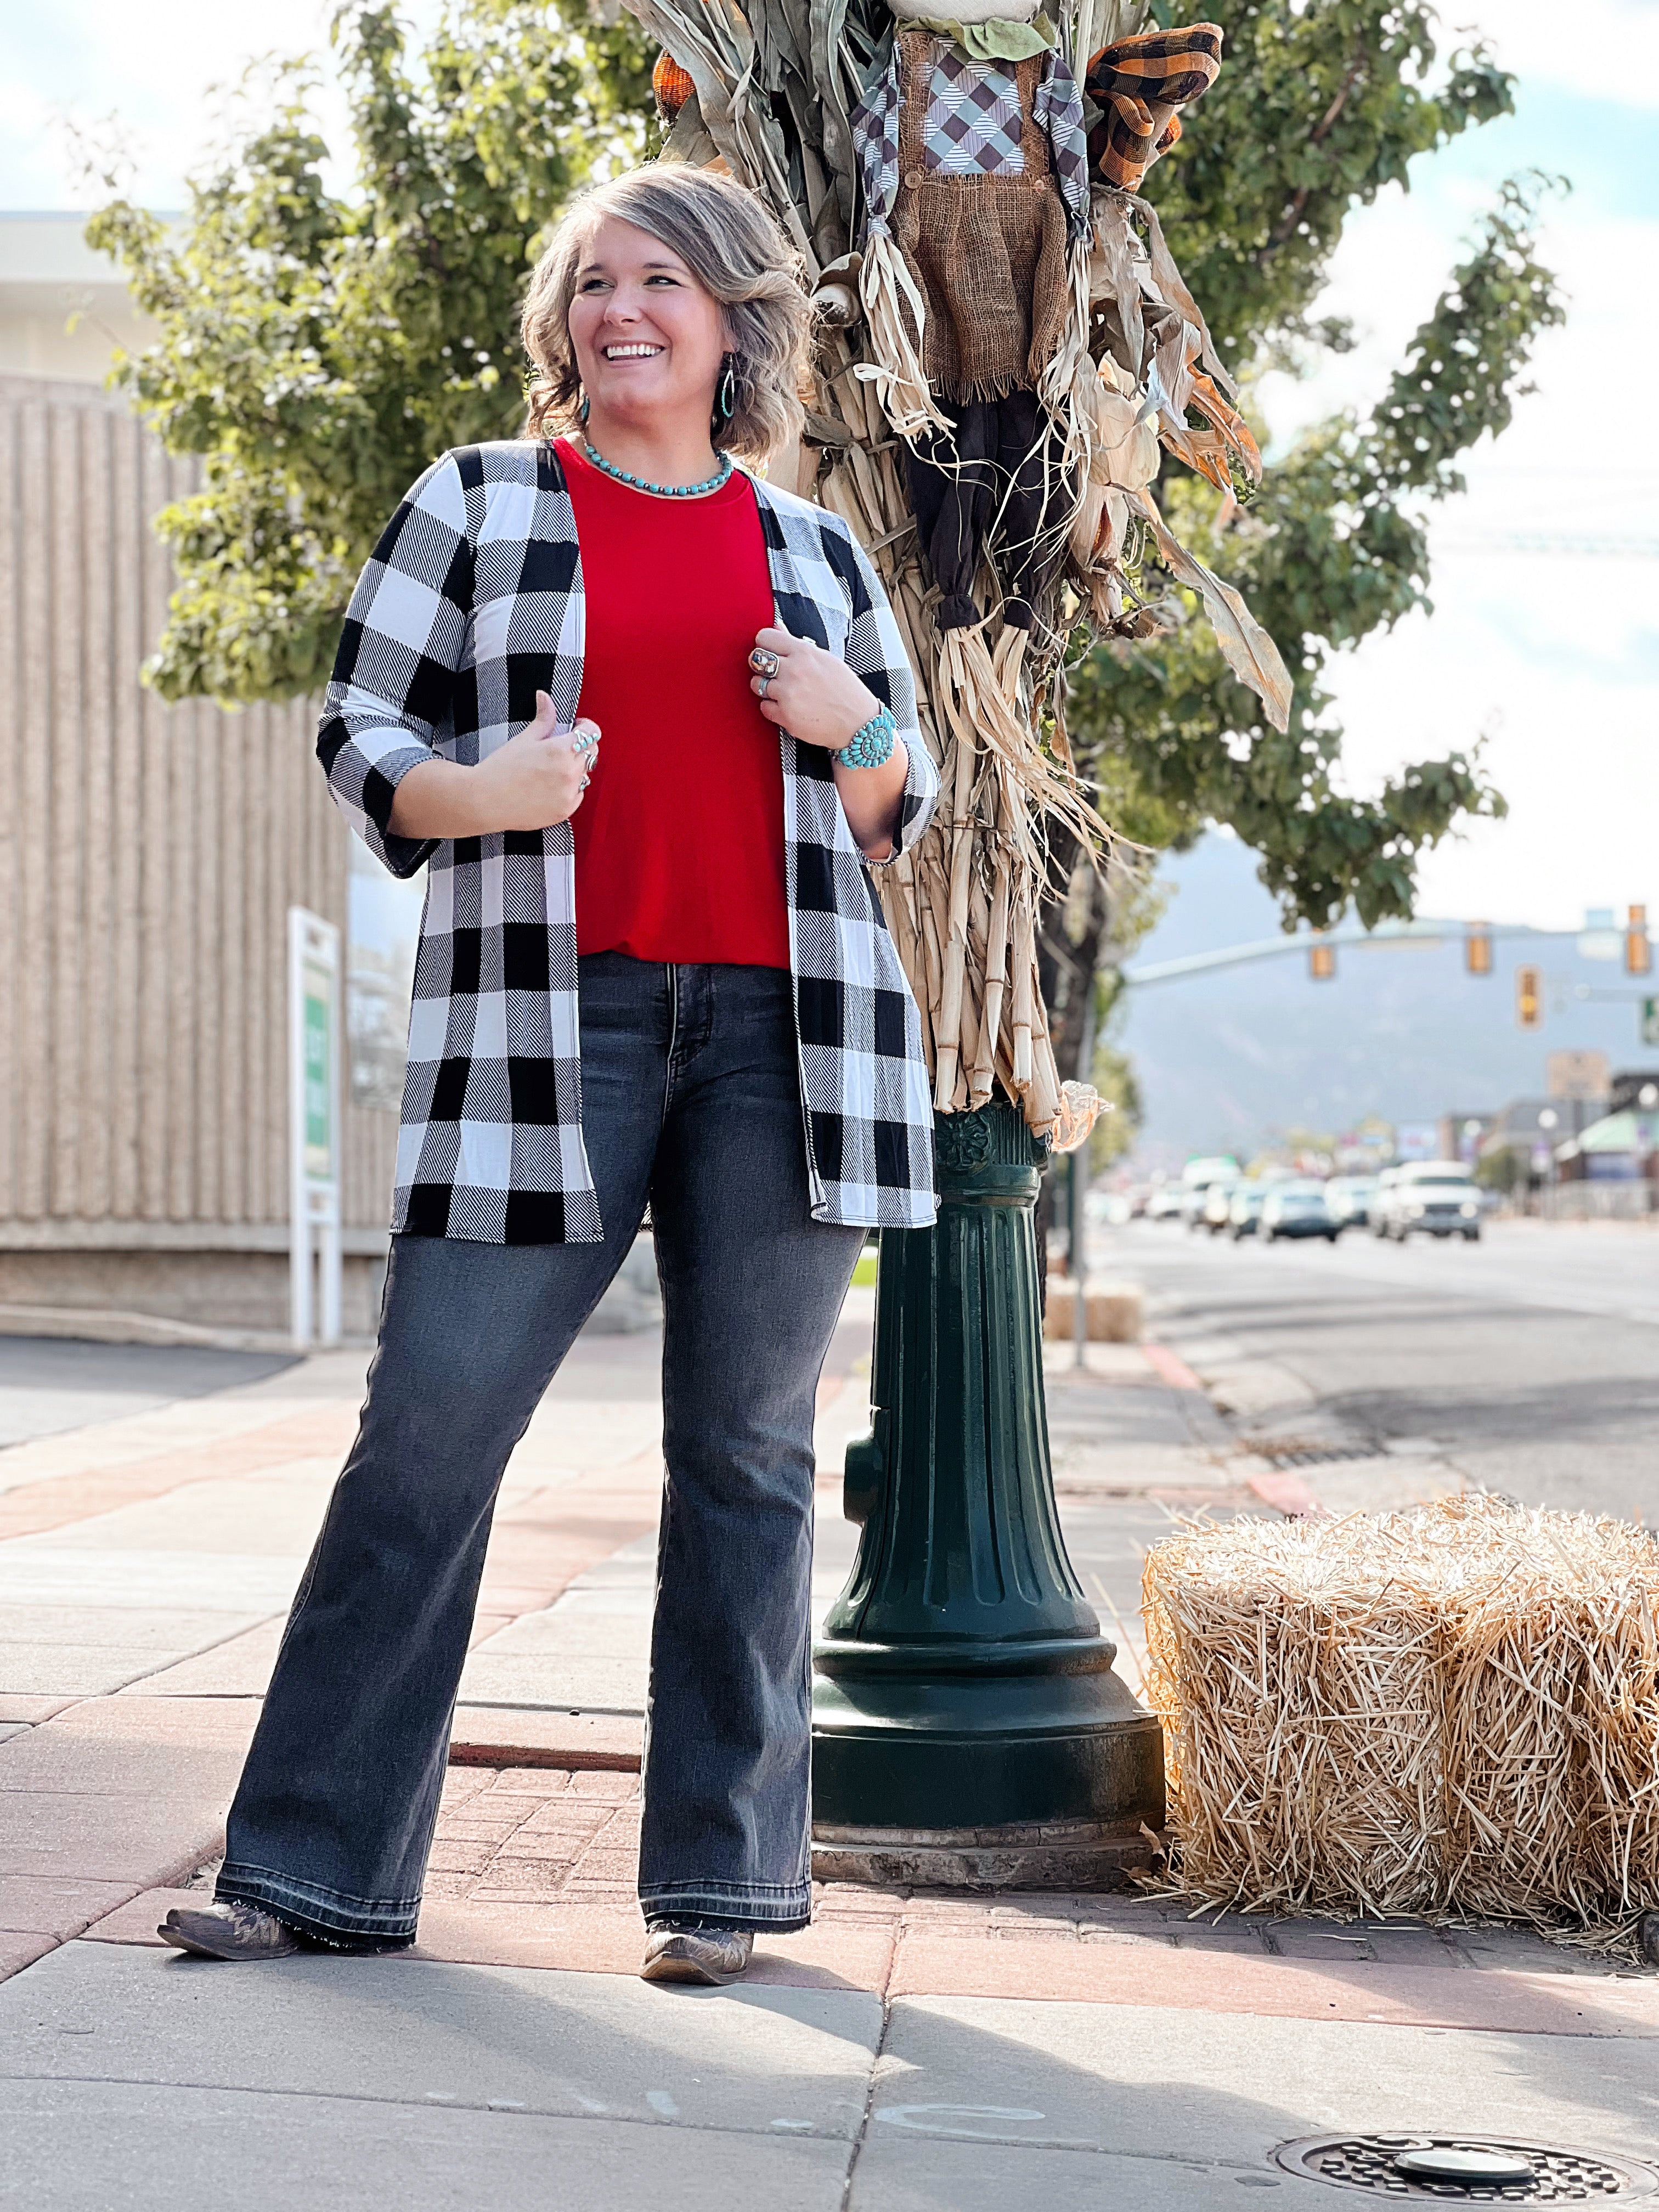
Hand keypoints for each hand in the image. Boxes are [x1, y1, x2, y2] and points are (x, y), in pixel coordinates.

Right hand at [473, 693, 598, 831]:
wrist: (484, 801)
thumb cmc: (500, 769)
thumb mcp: (524, 739)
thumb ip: (543, 718)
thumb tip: (545, 697)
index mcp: (561, 750)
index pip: (592, 733)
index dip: (584, 727)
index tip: (576, 727)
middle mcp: (570, 773)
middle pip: (591, 753)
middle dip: (581, 747)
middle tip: (561, 748)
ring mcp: (569, 794)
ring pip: (585, 775)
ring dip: (575, 769)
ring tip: (551, 769)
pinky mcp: (565, 811)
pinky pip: (578, 796)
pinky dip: (570, 790)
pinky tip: (550, 787)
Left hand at [748, 626, 878, 750]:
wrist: (858, 723)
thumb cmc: (845, 689)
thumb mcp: (826, 659)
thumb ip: (797, 644)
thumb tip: (777, 626)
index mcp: (804, 652)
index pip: (765, 637)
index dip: (765, 644)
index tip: (770, 652)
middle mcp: (793, 670)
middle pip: (755, 659)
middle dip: (761, 666)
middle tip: (773, 673)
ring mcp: (788, 694)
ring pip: (756, 684)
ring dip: (766, 688)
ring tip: (784, 692)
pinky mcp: (785, 716)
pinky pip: (763, 707)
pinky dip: (772, 708)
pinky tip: (788, 707)